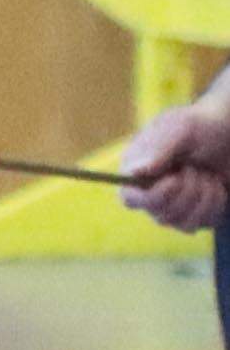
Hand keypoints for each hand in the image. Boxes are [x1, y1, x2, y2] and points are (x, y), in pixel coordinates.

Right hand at [132, 76, 229, 237]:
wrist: (228, 132)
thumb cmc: (200, 126)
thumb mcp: (179, 128)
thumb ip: (157, 149)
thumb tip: (134, 172)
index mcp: (136, 171)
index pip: (130, 199)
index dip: (152, 196)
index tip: (174, 179)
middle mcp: (150, 194)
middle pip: (162, 215)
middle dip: (188, 190)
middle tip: (193, 166)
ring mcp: (173, 208)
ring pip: (185, 223)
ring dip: (204, 196)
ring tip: (205, 174)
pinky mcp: (195, 216)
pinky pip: (205, 223)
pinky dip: (216, 202)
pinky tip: (214, 184)